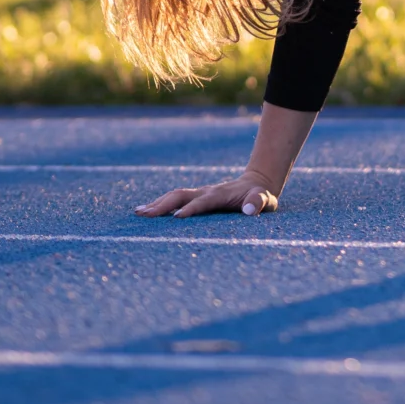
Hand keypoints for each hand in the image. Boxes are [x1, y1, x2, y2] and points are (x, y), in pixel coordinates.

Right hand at [138, 171, 281, 217]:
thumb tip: (250, 210)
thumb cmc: (261, 196)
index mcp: (220, 195)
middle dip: (163, 204)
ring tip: (138, 213)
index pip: (203, 202)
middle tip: (144, 215)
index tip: (176, 218)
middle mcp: (205, 192)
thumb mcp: (266, 200)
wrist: (255, 184)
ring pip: (174, 196)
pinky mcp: (194, 198)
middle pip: (180, 195)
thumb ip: (259, 202)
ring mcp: (198, 194)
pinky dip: (159, 204)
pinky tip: (145, 212)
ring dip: (157, 204)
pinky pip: (174, 200)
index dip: (191, 209)